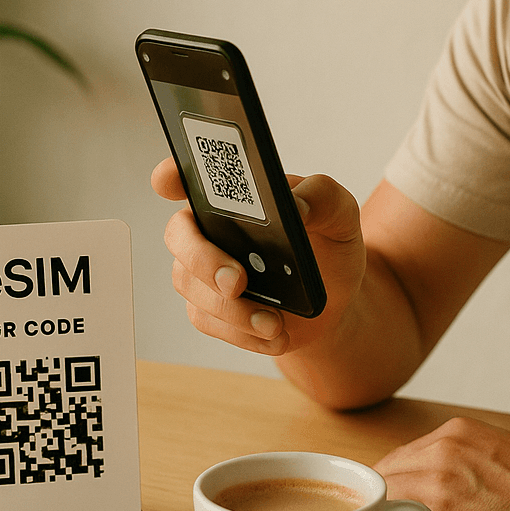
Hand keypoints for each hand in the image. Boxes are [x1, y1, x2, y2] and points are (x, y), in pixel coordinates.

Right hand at [151, 157, 366, 355]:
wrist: (335, 300)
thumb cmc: (329, 243)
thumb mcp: (340, 214)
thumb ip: (322, 197)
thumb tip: (297, 206)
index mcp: (234, 194)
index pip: (188, 174)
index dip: (170, 175)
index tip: (169, 182)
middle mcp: (210, 228)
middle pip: (179, 235)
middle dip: (202, 260)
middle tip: (238, 282)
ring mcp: (204, 270)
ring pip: (193, 287)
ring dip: (233, 310)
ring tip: (274, 323)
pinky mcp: (211, 308)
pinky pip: (210, 322)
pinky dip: (243, 334)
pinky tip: (275, 336)